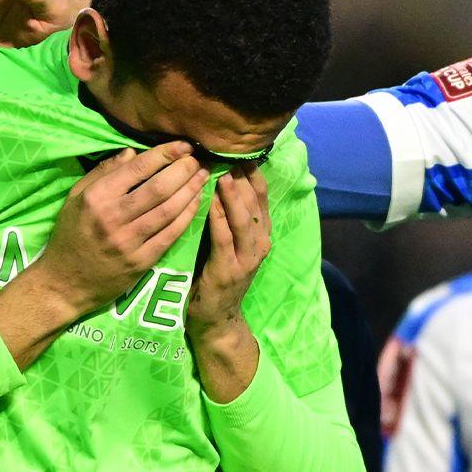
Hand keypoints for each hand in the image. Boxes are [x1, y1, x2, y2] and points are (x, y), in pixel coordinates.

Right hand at [30, 143, 206, 318]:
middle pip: (159, 188)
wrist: (64, 283)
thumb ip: (103, 173)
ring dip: (191, 190)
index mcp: (97, 197)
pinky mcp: (141, 262)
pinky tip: (197, 202)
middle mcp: (113, 218)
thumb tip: (132, 152)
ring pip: (169, 210)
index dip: (165, 154)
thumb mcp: (75, 198)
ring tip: (203, 176)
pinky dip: (187, 215)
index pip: (138, 169)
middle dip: (184, 170)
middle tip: (197, 160)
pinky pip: (171, 234)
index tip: (183, 145)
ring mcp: (129, 242)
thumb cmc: (70, 235)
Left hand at [187, 166, 270, 341]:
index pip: (261, 197)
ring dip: (234, 197)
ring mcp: (246, 259)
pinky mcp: (229, 272)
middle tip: (230, 156)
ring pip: (244, 221)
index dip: (253, 174)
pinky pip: (225, 241)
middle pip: (255, 205)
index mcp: (260, 234)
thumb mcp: (228, 242)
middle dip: (244, 179)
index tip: (242, 152)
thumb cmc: (215, 274)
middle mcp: (259, 244)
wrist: (216, 319)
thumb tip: (218, 179)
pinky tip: (210, 205)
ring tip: (225, 175)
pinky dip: (219, 221)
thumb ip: (227, 216)